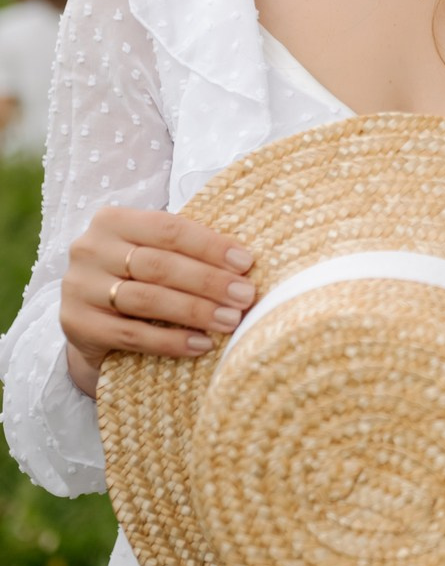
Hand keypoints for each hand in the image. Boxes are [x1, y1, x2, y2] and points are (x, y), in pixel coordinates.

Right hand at [60, 205, 257, 397]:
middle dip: (209, 281)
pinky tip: (201, 344)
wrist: (91, 322)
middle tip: (245, 296)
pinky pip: (132, 334)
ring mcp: (79, 287)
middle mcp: (89, 248)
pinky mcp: (77, 325)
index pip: (169, 228)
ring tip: (230, 321)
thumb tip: (244, 263)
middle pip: (160, 265)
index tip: (246, 263)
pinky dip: (171, 341)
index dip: (210, 246)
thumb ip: (185, 251)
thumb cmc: (135, 278)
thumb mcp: (153, 253)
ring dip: (195, 311)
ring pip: (147, 299)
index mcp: (112, 220)